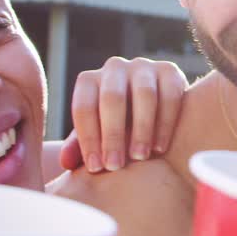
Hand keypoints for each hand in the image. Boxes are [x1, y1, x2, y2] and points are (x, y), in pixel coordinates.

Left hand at [60, 57, 187, 173]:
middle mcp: (114, 68)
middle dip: (113, 134)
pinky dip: (165, 123)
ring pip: (144, 95)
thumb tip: (66, 161)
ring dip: (142, 129)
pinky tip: (160, 148)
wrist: (153, 109)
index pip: (84, 107)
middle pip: (112, 98)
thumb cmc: (117, 126)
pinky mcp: (170, 70)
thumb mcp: (97, 135)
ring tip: (140, 157)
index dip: (88, 139)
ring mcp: (143, 66)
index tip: (96, 168)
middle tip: (115, 166)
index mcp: (89, 81)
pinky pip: (170, 95)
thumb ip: (81, 146)